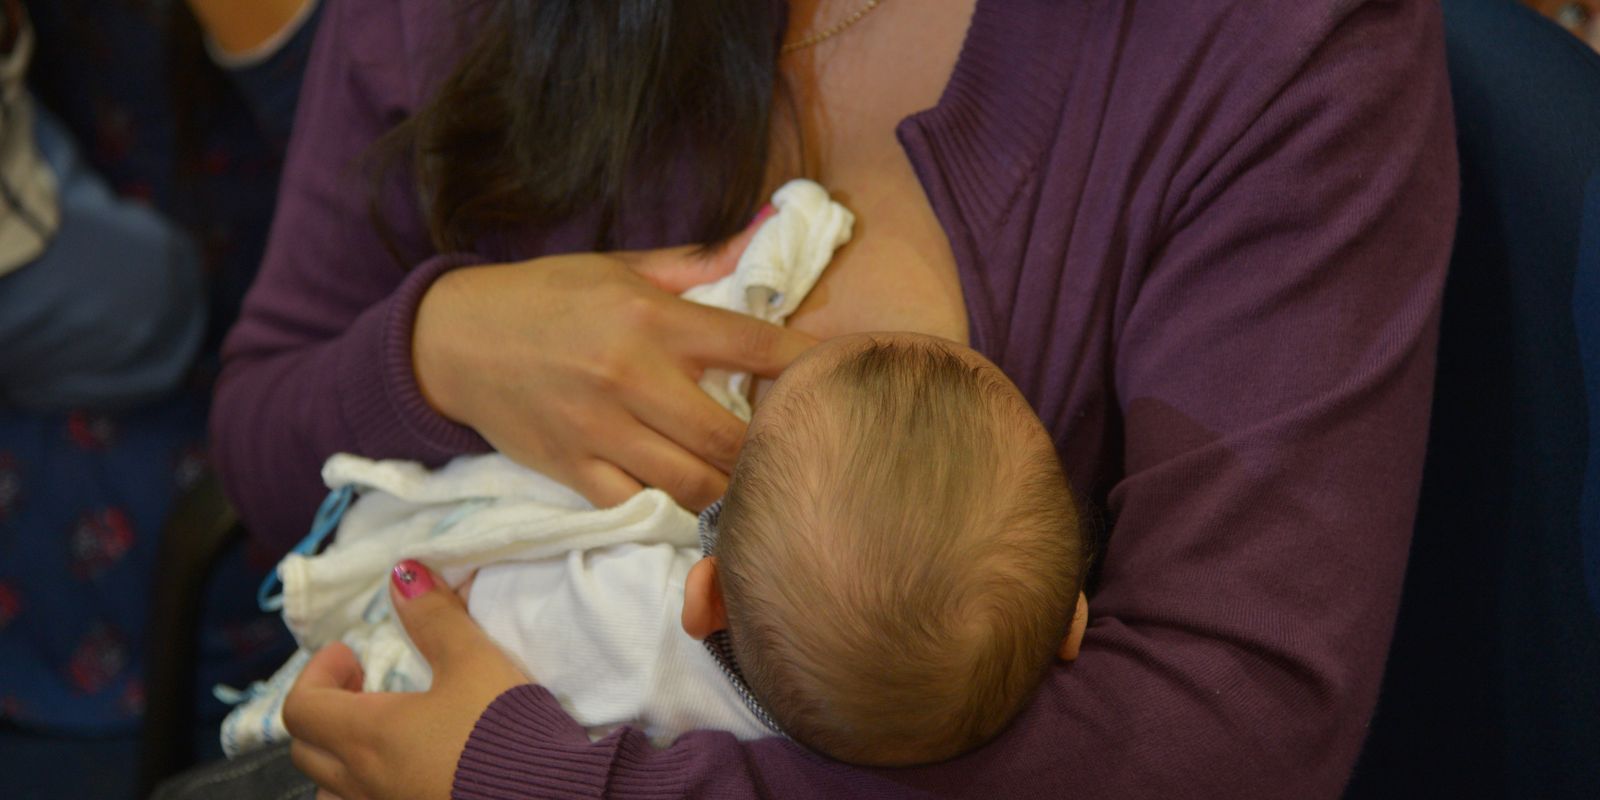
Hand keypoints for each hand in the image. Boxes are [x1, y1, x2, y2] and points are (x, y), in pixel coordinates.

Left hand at [284, 561, 526, 799]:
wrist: (548, 795)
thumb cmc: (503, 729)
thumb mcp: (474, 661)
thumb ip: (435, 617)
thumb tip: (404, 575)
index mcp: (368, 735)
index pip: (301, 706)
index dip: (318, 672)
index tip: (352, 653)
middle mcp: (363, 781)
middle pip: (306, 749)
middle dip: (324, 708)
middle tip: (363, 684)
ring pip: (329, 788)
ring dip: (338, 756)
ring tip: (376, 735)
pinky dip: (363, 785)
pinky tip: (403, 769)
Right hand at [413, 213, 811, 510]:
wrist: (453, 339)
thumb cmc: (546, 297)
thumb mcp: (620, 266)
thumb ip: (696, 264)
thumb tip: (763, 236)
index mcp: (653, 320)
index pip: (754, 346)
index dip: (808, 368)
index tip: (840, 383)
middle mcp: (631, 377)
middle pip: (730, 435)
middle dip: (774, 453)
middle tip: (802, 458)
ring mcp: (600, 429)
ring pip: (692, 482)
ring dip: (732, 492)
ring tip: (759, 491)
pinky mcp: (572, 468)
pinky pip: (638, 506)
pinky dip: (673, 511)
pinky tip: (698, 508)